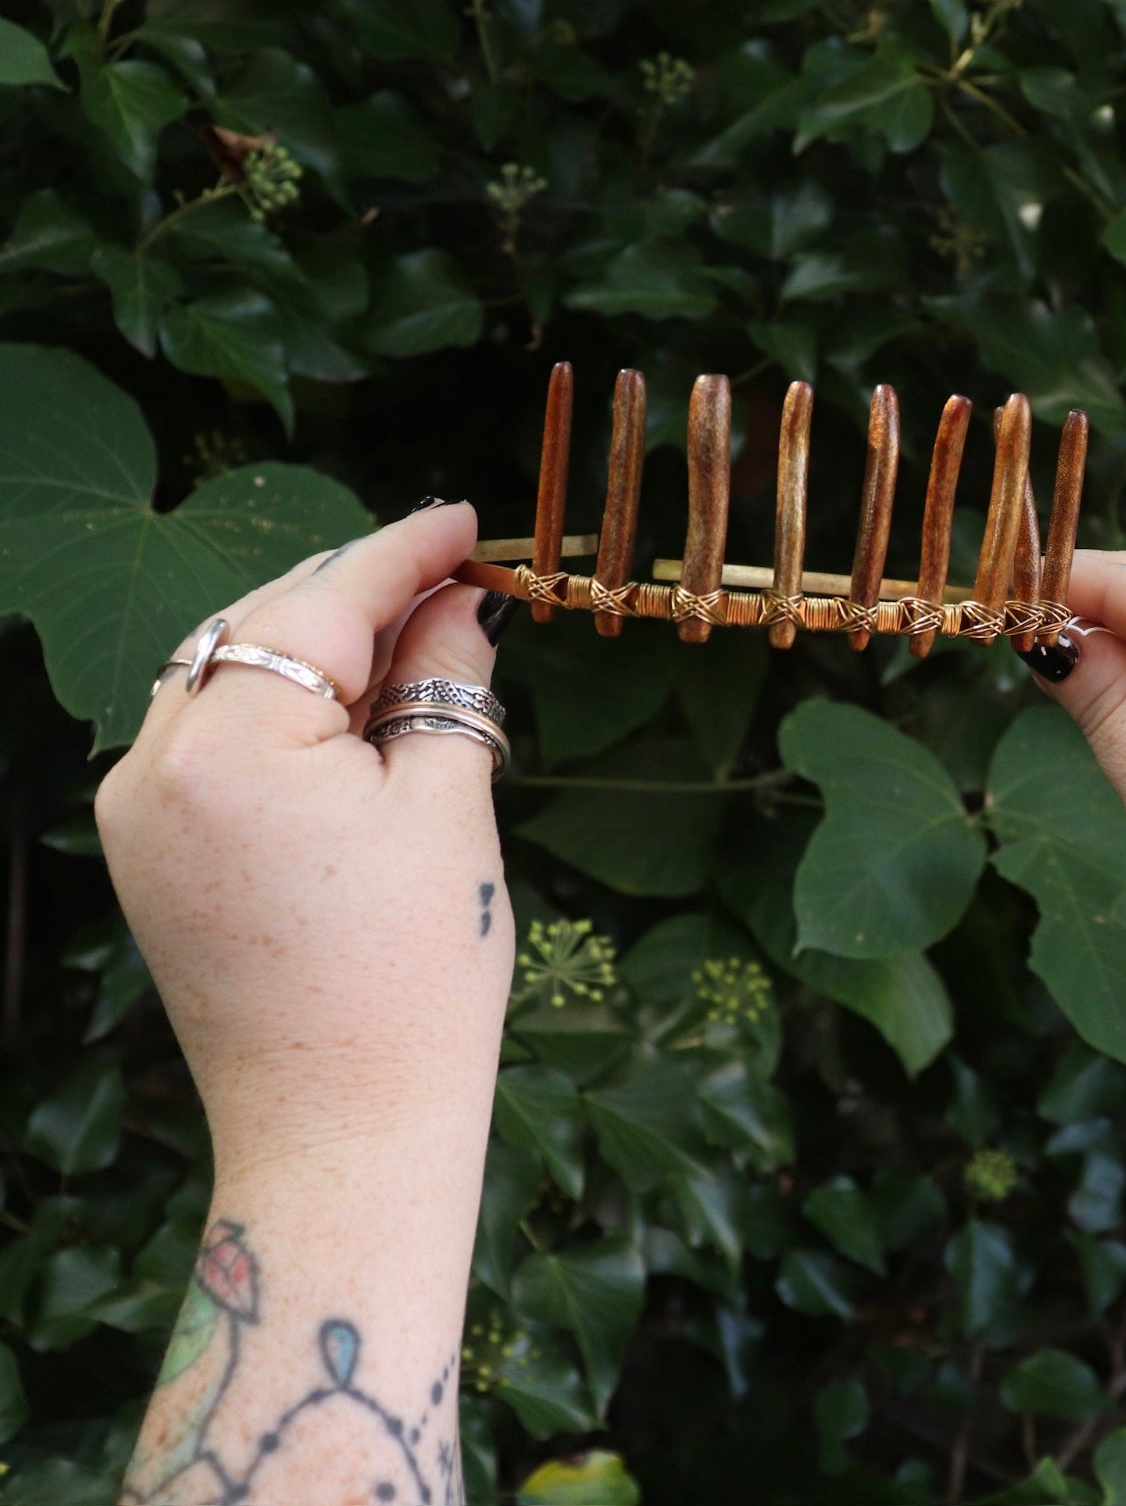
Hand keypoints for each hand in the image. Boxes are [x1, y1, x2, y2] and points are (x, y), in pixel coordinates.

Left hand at [94, 502, 516, 1178]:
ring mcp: (135, 813)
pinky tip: (351, 713)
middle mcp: (151, 766)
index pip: (323, 606)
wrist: (343, 1129)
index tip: (466, 521)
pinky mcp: (146, 853)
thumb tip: (464, 605)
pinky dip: (280, 708)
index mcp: (228, 749)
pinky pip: (209, 737)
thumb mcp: (447, 805)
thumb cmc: (414, 977)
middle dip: (362, 598)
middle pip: (262, 629)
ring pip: (227, 674)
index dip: (405, 553)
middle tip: (459, 585)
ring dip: (319, 650)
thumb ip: (445, 684)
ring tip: (416, 648)